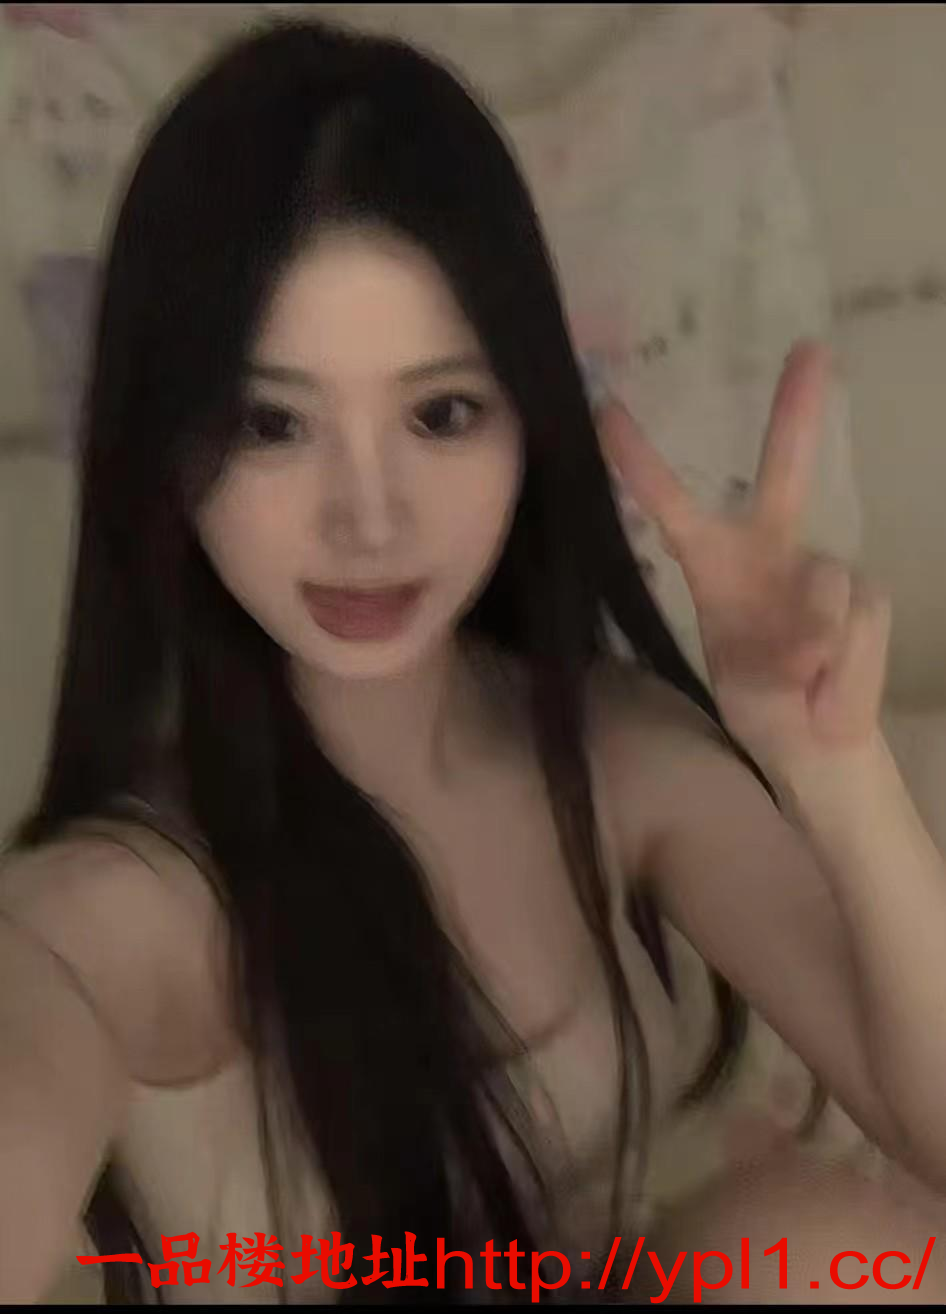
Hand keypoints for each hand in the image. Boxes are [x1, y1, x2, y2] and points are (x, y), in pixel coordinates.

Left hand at [599, 341, 891, 778]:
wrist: (815, 742)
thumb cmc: (763, 699)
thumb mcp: (745, 678)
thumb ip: (777, 647)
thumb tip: (819, 633)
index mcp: (717, 563)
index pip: (673, 506)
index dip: (641, 463)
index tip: (606, 410)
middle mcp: (773, 550)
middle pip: (784, 473)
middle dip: (797, 413)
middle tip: (811, 350)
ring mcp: (824, 570)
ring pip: (824, 588)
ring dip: (812, 644)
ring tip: (802, 683)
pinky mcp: (867, 596)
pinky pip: (856, 619)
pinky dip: (844, 661)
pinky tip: (831, 683)